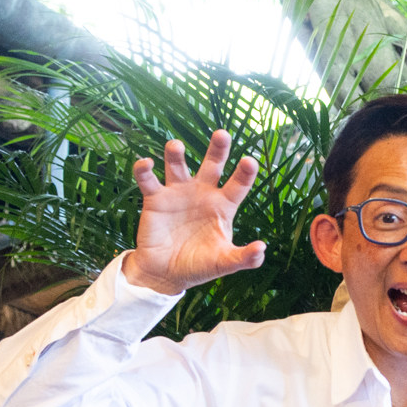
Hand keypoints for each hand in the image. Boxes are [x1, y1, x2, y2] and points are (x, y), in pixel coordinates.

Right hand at [124, 131, 264, 293]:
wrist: (166, 273)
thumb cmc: (199, 266)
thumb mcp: (224, 263)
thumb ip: (243, 257)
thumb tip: (261, 250)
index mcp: (223, 206)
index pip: (238, 185)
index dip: (245, 173)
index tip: (249, 160)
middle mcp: (202, 194)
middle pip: (212, 165)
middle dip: (217, 149)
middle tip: (222, 133)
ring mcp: (178, 193)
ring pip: (178, 166)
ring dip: (175, 154)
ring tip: (175, 145)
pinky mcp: (155, 199)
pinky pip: (148, 180)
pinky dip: (144, 170)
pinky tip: (145, 163)